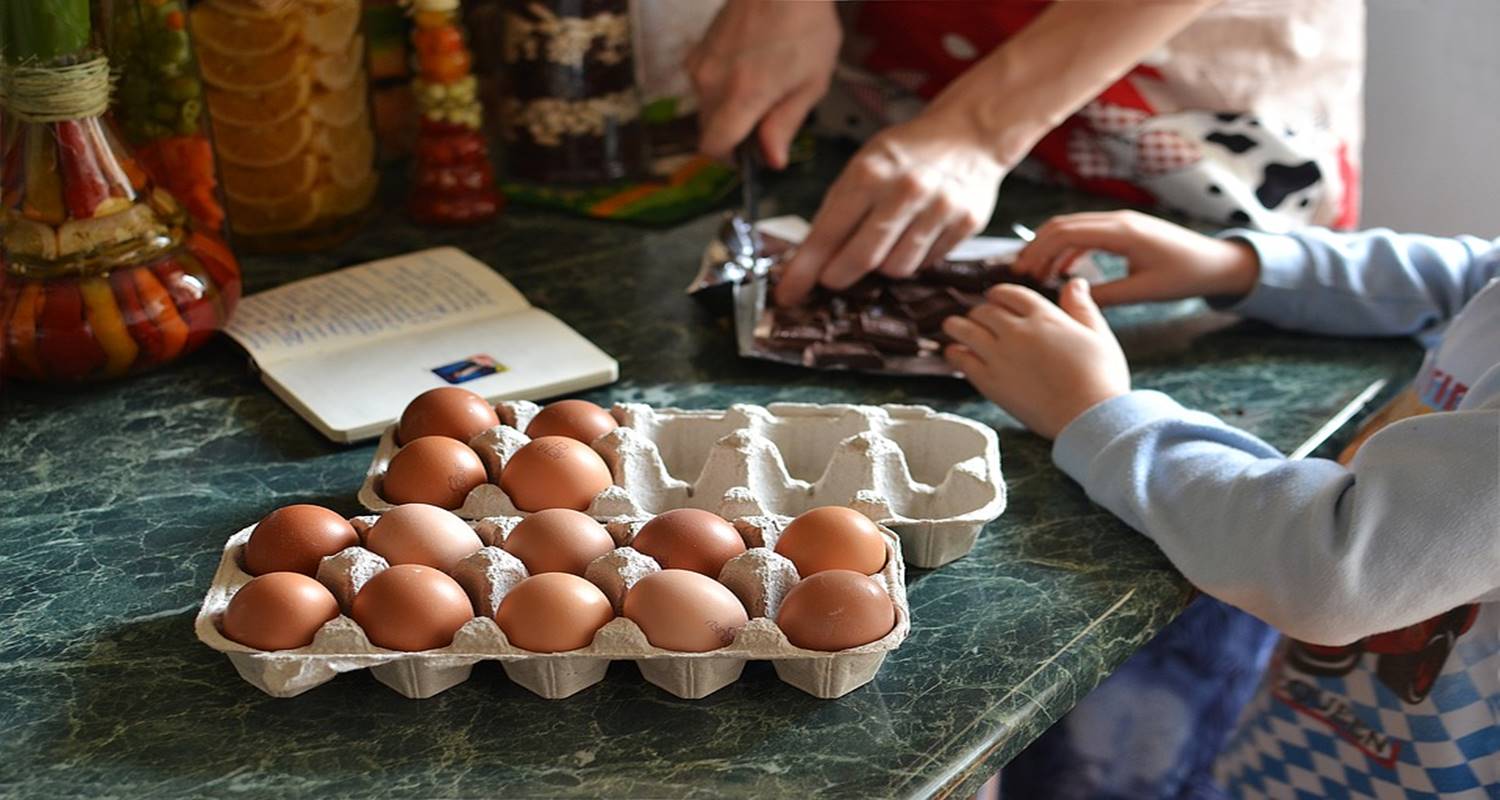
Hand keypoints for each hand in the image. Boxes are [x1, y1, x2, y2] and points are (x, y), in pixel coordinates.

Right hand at [686, 0, 839, 168]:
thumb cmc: (805, 26)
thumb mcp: (811, 82)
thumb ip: (786, 124)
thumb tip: (772, 160)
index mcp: (742, 96)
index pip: (713, 147)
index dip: (730, 157)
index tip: (750, 151)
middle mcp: (712, 83)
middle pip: (708, 129)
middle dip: (733, 132)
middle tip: (766, 114)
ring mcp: (701, 64)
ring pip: (706, 107)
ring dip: (727, 108)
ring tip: (760, 83)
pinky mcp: (697, 49)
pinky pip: (703, 83)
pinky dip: (720, 85)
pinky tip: (746, 66)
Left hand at [774, 108, 1006, 305]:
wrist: (969, 133)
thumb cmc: (907, 152)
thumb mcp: (864, 164)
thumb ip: (837, 209)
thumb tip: (806, 260)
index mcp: (870, 172)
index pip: (828, 233)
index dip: (805, 269)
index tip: (788, 293)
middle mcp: (906, 190)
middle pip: (863, 259)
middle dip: (839, 276)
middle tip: (833, 278)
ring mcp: (940, 208)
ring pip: (897, 268)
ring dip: (882, 265)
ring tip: (886, 241)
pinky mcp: (967, 223)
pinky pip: (927, 263)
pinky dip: (914, 258)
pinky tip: (916, 234)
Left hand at [944, 279, 1129, 438]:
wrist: (1089, 416)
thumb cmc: (1100, 378)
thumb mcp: (1098, 334)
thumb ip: (1081, 306)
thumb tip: (1075, 283)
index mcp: (1044, 316)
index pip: (1010, 294)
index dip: (999, 294)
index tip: (994, 298)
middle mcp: (1017, 331)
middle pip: (984, 311)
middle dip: (980, 311)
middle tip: (976, 316)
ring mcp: (1000, 356)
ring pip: (965, 330)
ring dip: (957, 326)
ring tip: (952, 326)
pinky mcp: (989, 382)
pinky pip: (961, 360)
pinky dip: (954, 353)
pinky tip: (953, 352)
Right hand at [1012, 211, 1260, 305]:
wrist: (1217, 262)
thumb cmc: (1185, 276)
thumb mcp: (1143, 291)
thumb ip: (1105, 296)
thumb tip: (1068, 300)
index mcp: (1121, 232)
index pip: (1066, 232)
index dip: (1038, 250)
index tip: (1022, 273)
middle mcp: (1118, 220)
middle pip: (1062, 225)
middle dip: (1036, 247)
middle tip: (1020, 274)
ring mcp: (1121, 222)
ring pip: (1072, 228)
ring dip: (1050, 248)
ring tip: (1035, 274)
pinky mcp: (1124, 230)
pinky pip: (1087, 234)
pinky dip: (1069, 250)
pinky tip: (1061, 270)